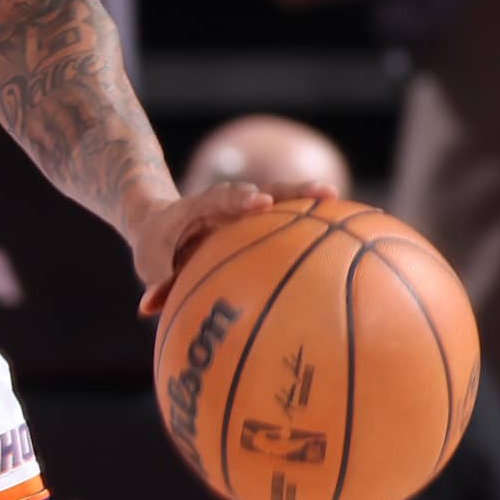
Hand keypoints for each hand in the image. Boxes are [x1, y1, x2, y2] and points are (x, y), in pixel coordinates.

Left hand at [133, 177, 340, 318]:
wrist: (160, 222)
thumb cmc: (156, 248)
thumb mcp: (151, 263)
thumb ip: (158, 282)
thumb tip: (148, 309)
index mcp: (199, 208)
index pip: (220, 197)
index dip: (240, 198)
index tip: (260, 200)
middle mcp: (228, 203)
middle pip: (265, 190)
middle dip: (293, 191)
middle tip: (326, 193)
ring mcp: (247, 208)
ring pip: (284, 200)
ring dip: (313, 202)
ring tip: (350, 207)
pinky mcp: (260, 218)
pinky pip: (288, 219)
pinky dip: (314, 223)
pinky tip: (351, 233)